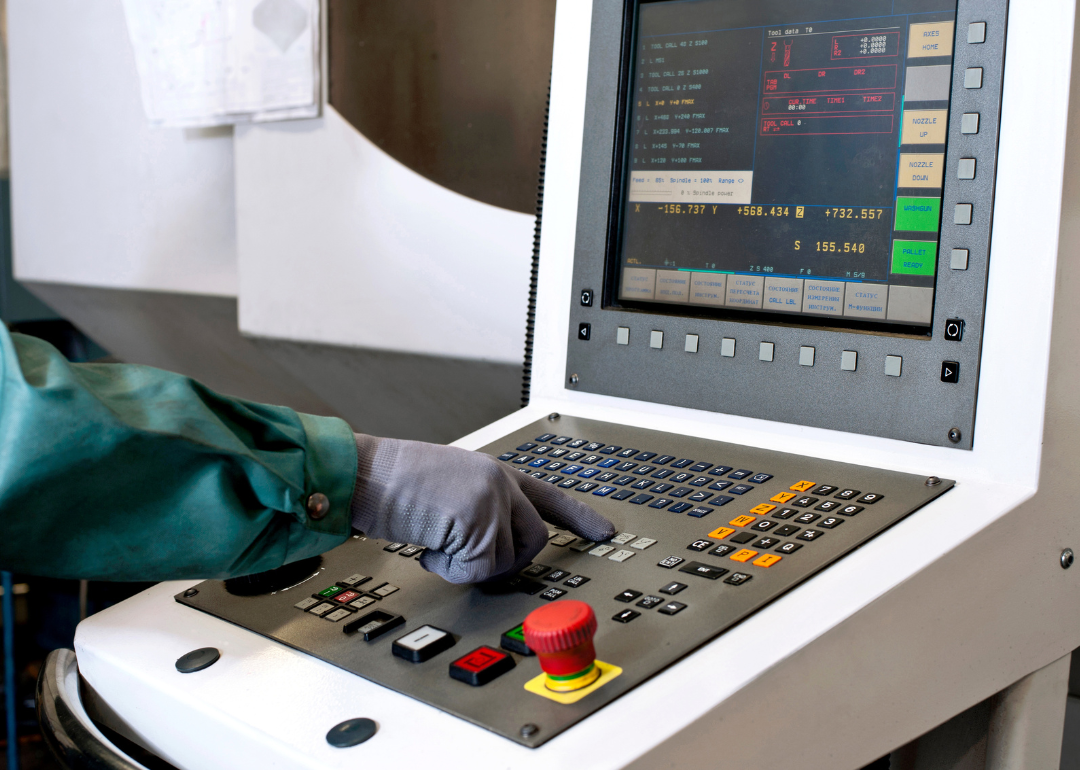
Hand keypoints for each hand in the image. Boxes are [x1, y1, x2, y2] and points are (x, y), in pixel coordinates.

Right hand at [349, 435, 615, 583]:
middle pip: (534, 540)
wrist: (365, 475)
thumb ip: (482, 508)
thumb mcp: (450, 486)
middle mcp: (499, 481)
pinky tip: (428, 547)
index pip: (548, 495)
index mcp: (494, 472)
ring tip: (437, 543)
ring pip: (507, 560)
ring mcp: (491, 500)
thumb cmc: (393, 483)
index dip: (580, 516)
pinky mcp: (477, 522)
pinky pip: (478, 572)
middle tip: (466, 557)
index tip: (605, 533)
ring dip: (470, 566)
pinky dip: (449, 571)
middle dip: (504, 560)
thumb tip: (501, 549)